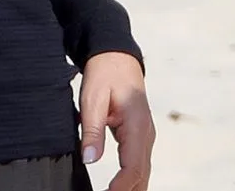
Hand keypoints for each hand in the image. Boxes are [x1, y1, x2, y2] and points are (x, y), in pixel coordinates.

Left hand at [79, 51, 154, 190]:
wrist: (117, 56)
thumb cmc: (105, 73)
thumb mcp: (93, 98)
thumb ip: (92, 130)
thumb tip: (89, 159)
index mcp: (137, 125)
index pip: (133, 166)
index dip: (121, 186)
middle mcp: (145, 134)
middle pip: (141, 174)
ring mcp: (145, 136)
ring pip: (142, 171)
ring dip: (130, 188)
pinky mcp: (139, 136)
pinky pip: (138, 163)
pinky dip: (131, 178)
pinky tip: (118, 188)